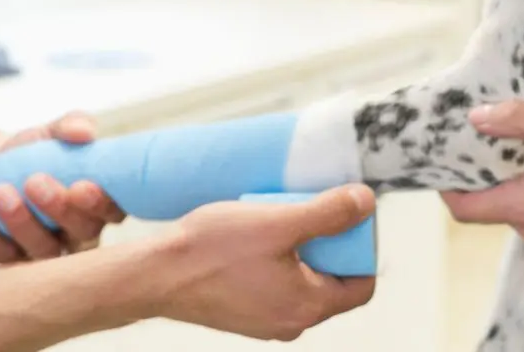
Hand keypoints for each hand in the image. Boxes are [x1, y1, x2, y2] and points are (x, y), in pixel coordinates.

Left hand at [0, 111, 125, 264]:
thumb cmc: (39, 149)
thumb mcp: (55, 130)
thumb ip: (72, 124)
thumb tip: (82, 131)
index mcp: (102, 201)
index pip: (114, 211)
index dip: (101, 204)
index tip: (81, 184)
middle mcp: (81, 232)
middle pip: (82, 234)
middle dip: (59, 209)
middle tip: (34, 181)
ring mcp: (46, 251)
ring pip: (42, 251)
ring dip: (20, 222)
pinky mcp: (10, 261)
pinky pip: (0, 256)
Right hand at [157, 185, 377, 340]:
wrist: (156, 274)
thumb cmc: (214, 250)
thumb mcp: (279, 222)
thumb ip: (328, 214)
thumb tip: (367, 203)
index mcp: (307, 307)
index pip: (362, 284)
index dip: (362, 246)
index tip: (346, 215)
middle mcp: (290, 321)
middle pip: (333, 278)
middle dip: (328, 239)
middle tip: (310, 206)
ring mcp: (266, 318)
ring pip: (304, 276)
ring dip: (301, 243)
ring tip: (281, 214)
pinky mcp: (245, 309)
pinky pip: (278, 279)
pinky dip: (278, 254)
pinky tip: (259, 230)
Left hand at [441, 101, 523, 251]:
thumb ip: (519, 122)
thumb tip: (475, 117)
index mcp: (523, 208)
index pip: (464, 209)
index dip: (447, 185)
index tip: (446, 156)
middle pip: (489, 204)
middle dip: (483, 172)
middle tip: (486, 134)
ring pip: (517, 207)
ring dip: (512, 178)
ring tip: (522, 141)